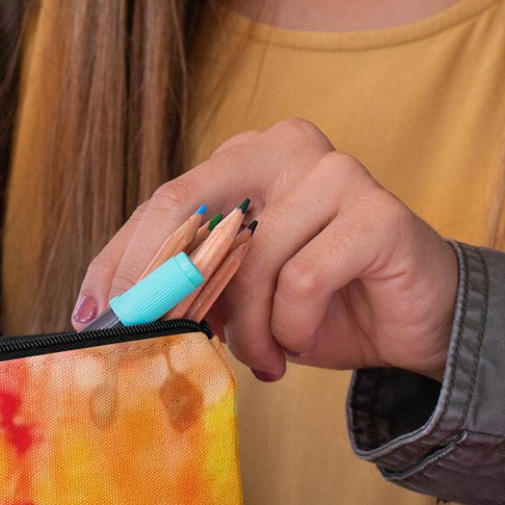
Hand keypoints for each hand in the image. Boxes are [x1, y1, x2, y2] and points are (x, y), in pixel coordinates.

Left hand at [74, 119, 457, 381]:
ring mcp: (334, 172)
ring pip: (249, 257)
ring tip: (263, 357)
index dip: (118, 264)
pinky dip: (293, 326)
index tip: (88, 317)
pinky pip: (304, 277)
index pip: (160, 206)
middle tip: (148, 339)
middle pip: (188, 208)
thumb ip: (182, 286)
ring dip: (246, 327)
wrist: (416, 320)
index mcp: (239, 158)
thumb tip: (105, 316)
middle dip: (158, 284)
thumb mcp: (234, 294)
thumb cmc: (317, 302)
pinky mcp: (378, 212)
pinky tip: (301, 342)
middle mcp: (281, 147)